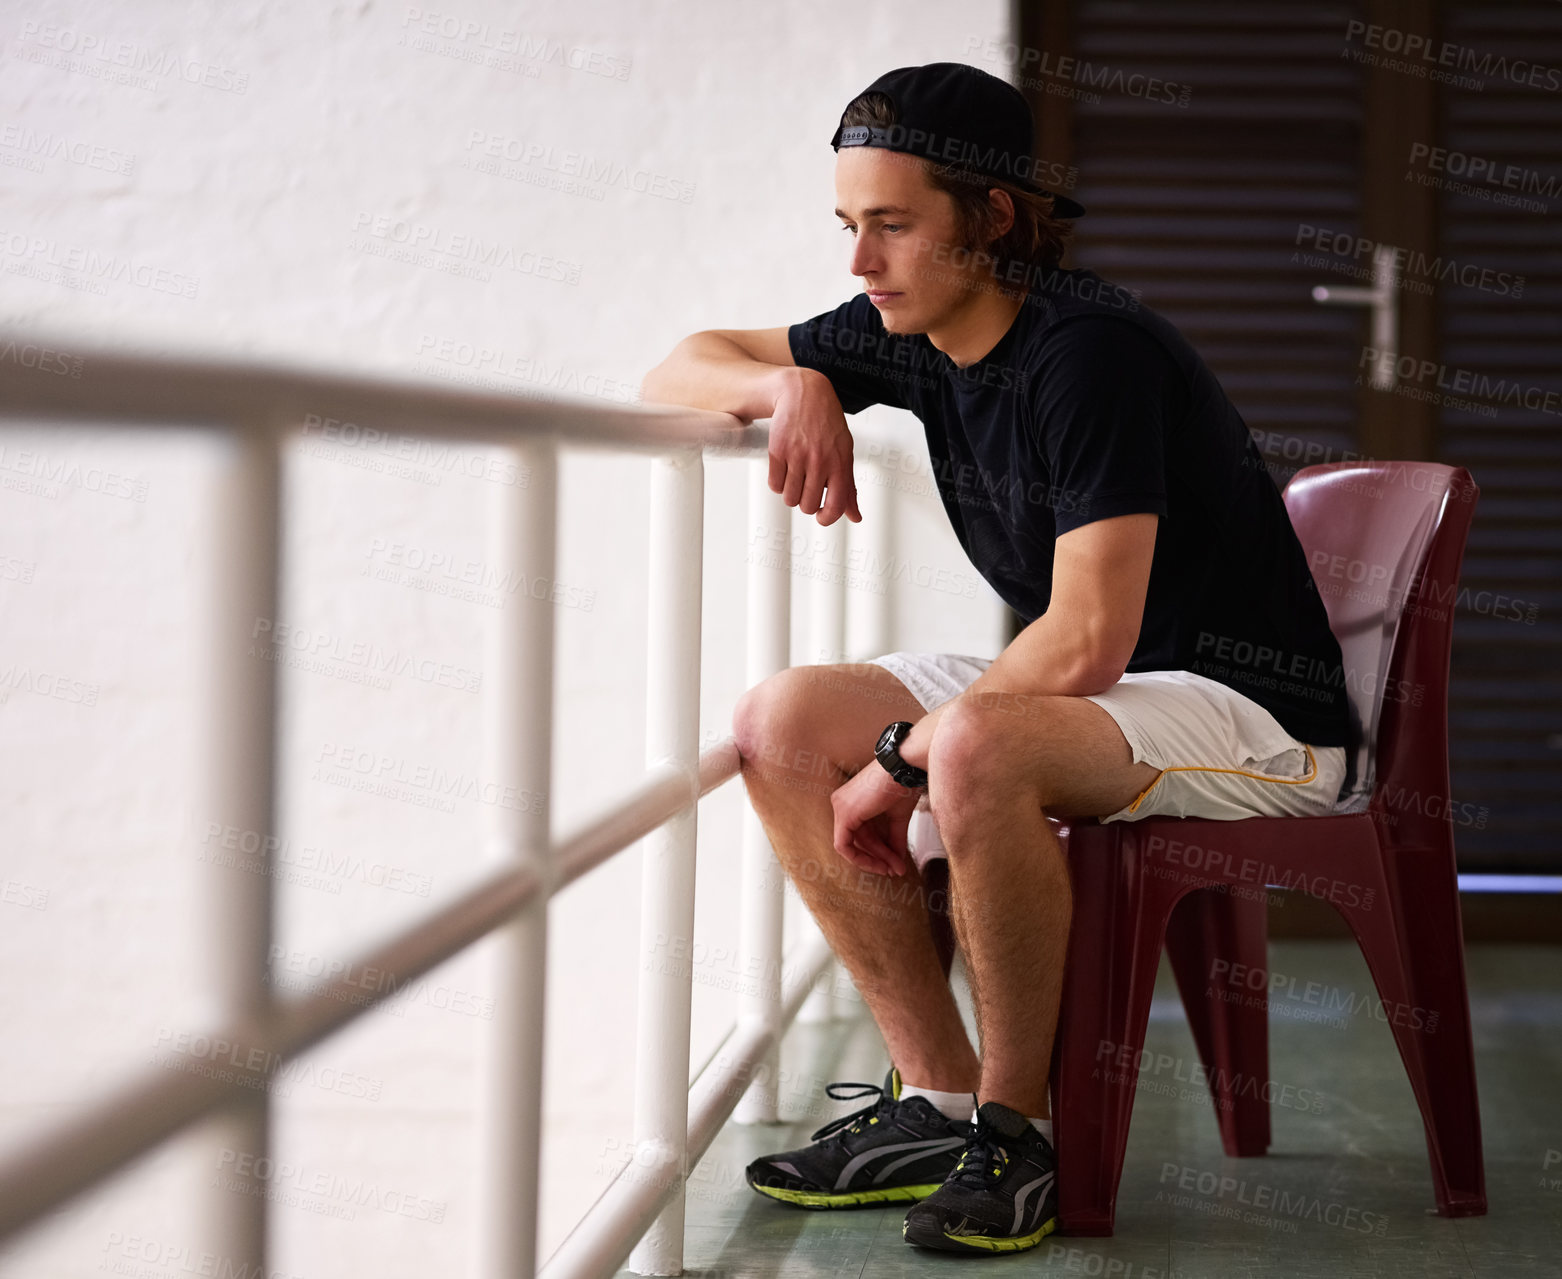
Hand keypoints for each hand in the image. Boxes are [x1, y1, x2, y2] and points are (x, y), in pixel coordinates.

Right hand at [768, 368, 861, 525]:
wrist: (805, 394)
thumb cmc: (827, 424)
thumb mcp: (845, 453)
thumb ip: (848, 487)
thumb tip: (855, 516)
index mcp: (840, 464)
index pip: (835, 506)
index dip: (826, 518)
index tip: (820, 517)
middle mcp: (820, 461)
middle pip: (807, 505)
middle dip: (805, 502)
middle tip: (806, 488)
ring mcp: (798, 456)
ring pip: (789, 498)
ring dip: (790, 493)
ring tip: (795, 478)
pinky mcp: (778, 451)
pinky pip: (774, 484)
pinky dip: (777, 482)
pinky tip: (784, 470)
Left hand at [830, 761, 921, 876]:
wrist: (905, 767)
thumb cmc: (902, 782)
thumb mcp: (897, 817)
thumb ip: (894, 839)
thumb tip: (897, 863)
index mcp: (852, 801)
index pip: (861, 834)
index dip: (877, 852)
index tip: (892, 864)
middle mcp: (841, 803)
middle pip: (857, 840)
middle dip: (879, 858)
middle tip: (896, 869)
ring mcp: (840, 807)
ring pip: (852, 845)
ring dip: (877, 859)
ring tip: (895, 867)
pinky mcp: (844, 814)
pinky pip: (844, 845)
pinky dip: (862, 858)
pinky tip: (882, 863)